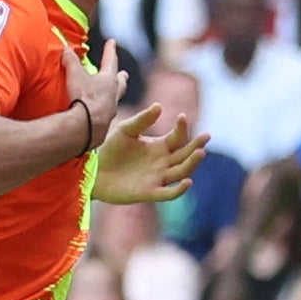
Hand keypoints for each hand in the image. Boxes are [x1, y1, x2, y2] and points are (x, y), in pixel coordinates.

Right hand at [62, 41, 129, 152]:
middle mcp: (113, 94)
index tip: (112, 42)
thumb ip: (70, 60)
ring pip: (116, 99)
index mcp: (108, 79)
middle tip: (124, 73)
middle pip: (121, 83)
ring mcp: (111, 110)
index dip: (110, 50)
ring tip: (113, 94)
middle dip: (121, 76)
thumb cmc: (84, 97)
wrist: (87, 127)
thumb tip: (66, 49)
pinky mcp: (105, 124)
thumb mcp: (74, 74)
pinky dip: (104, 110)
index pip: (110, 60)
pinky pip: (107, 113)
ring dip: (114, 95)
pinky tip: (101, 113)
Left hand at [93, 103, 208, 204]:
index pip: (178, 138)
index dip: (182, 128)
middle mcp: (162, 163)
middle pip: (185, 155)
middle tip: (206, 136)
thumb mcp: (126, 130)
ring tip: (200, 152)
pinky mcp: (149, 192)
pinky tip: (188, 181)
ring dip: (192, 163)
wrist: (93, 170)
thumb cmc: (110, 149)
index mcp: (159, 147)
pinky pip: (168, 193)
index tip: (182, 117)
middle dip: (196, 146)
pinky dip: (179, 189)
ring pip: (181, 172)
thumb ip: (142, 120)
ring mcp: (157, 178)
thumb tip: (160, 106)